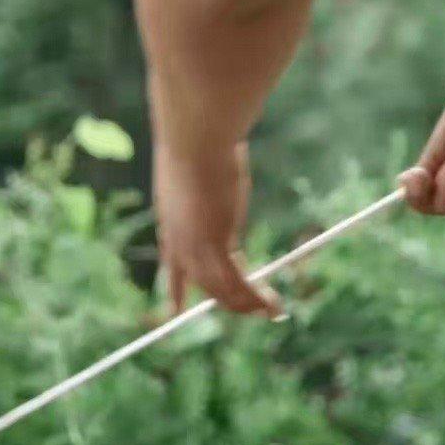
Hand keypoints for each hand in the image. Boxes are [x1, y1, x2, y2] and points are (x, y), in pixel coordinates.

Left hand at [153, 138, 283, 317]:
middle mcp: (179, 239)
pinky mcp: (215, 244)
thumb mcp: (197, 161)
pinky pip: (239, 283)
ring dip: (249, 304)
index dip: (175, 289)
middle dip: (227, 301)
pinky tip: (274, 303)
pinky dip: (258, 297)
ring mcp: (194, 244)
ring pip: (222, 290)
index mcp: (170, 220)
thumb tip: (225, 154)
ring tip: (273, 311)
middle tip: (252, 309)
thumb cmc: (198, 134)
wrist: (195, 133)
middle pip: (202, 283)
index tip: (172, 311)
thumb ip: (208, 173)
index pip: (171, 264)